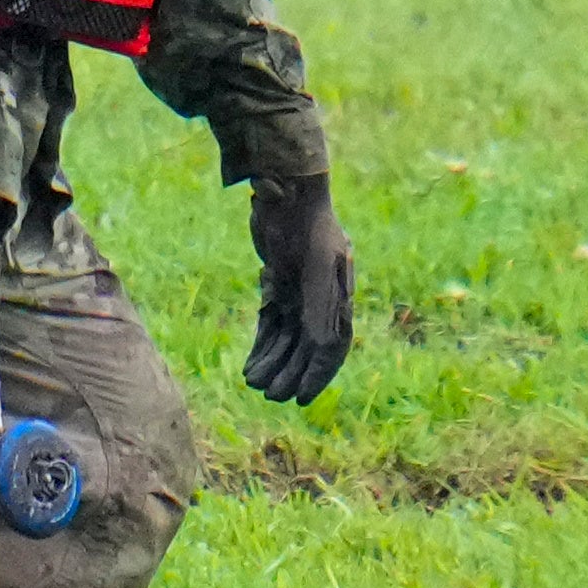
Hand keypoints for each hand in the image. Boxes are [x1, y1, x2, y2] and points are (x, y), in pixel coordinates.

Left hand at [242, 168, 355, 405]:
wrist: (286, 187)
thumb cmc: (304, 224)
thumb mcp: (314, 267)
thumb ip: (320, 307)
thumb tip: (322, 349)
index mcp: (338, 295)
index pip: (332, 346)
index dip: (318, 375)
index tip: (299, 399)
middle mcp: (322, 297)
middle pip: (307, 347)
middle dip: (289, 373)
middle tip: (269, 396)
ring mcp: (301, 291)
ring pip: (287, 339)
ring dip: (272, 362)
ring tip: (253, 383)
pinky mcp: (280, 283)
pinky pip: (272, 322)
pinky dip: (263, 345)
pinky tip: (250, 365)